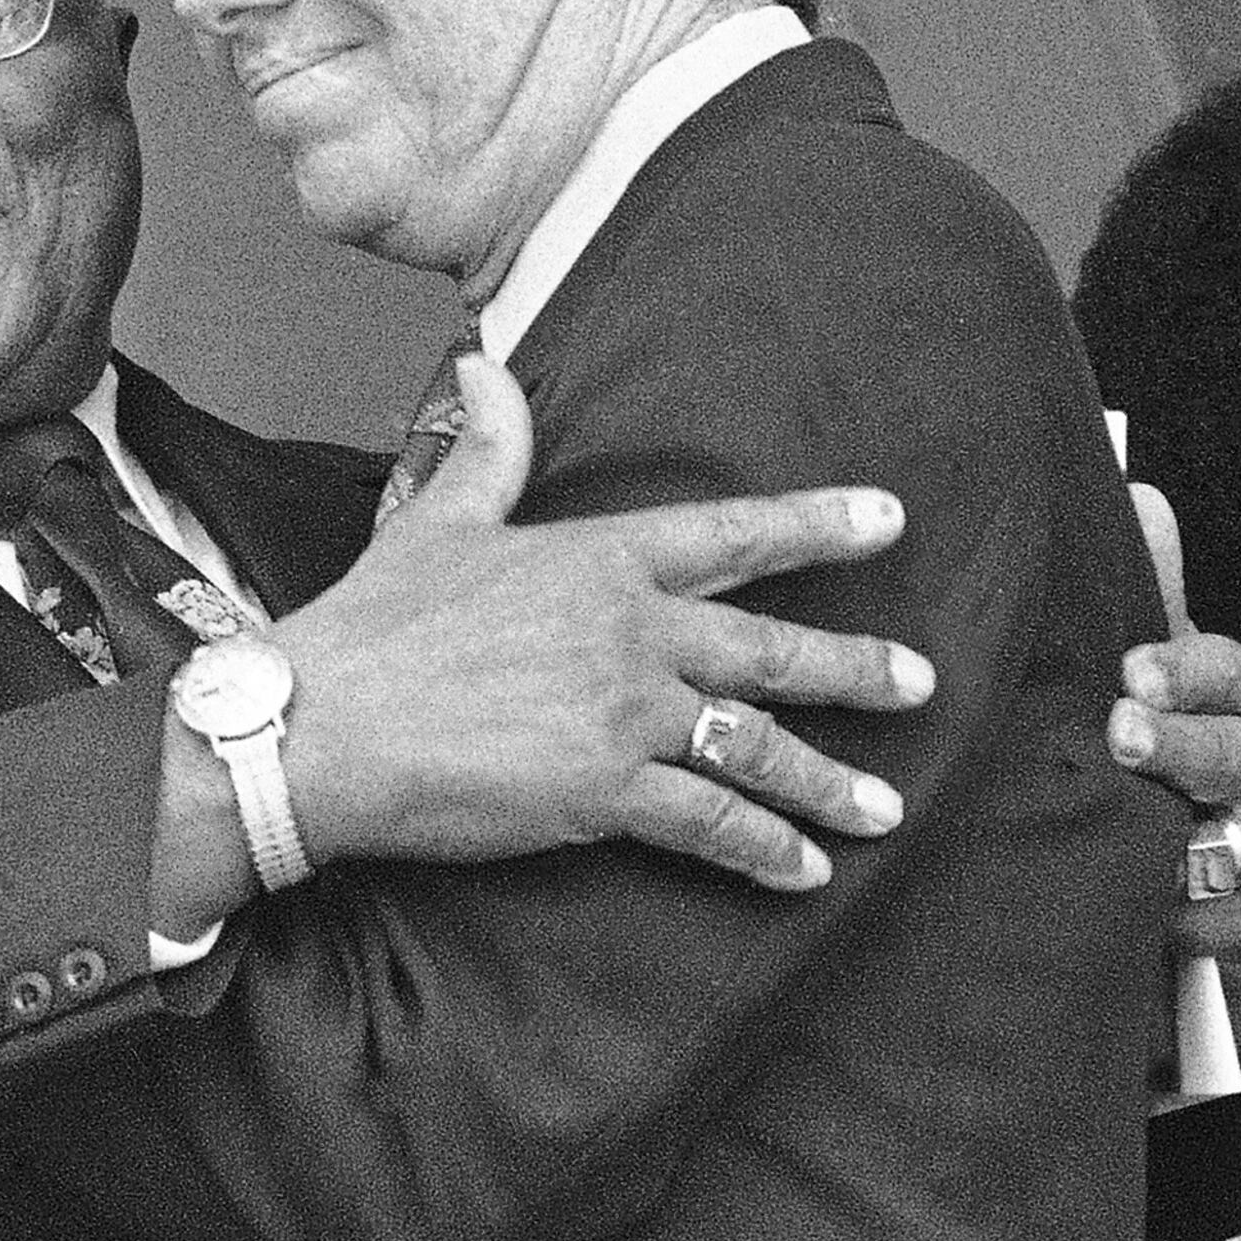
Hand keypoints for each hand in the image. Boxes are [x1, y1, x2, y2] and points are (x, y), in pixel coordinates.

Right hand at [273, 357, 931, 893]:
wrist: (319, 725)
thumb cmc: (369, 627)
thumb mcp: (433, 522)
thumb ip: (486, 450)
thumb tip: (484, 369)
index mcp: (598, 558)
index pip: (734, 535)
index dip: (819, 524)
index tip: (889, 520)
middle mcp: (630, 631)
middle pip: (772, 648)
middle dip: (856, 668)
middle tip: (920, 684)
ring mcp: (623, 713)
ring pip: (756, 743)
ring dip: (828, 780)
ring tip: (885, 808)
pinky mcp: (603, 792)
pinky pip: (708, 823)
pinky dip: (764, 849)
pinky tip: (803, 871)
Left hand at [1113, 636, 1240, 959]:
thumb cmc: (1188, 748)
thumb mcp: (1180, 696)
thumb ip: (1143, 665)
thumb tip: (1089, 589)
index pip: (1221, 672)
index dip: (1177, 672)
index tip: (1131, 673)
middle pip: (1225, 754)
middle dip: (1172, 747)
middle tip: (1122, 734)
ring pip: (1231, 843)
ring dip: (1177, 847)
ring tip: (1124, 841)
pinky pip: (1231, 917)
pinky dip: (1189, 921)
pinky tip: (1152, 918)